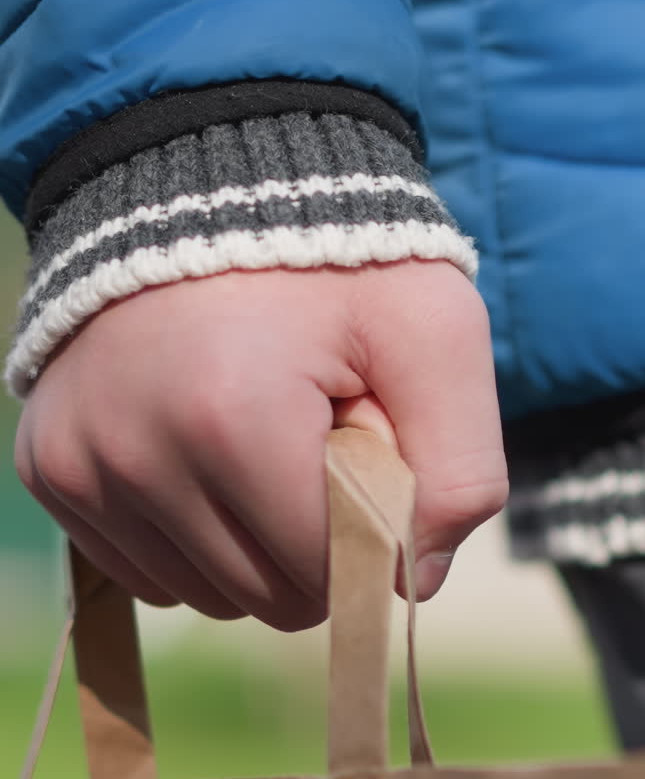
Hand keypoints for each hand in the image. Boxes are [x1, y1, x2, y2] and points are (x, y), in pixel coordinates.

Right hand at [15, 260, 507, 629]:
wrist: (205, 181)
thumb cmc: (332, 258)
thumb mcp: (435, 333)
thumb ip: (462, 469)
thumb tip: (414, 584)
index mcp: (233, 421)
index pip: (325, 573)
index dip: (369, 533)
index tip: (365, 454)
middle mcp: (133, 455)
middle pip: (265, 597)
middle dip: (311, 541)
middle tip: (311, 442)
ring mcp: (79, 466)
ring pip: (203, 594)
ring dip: (249, 546)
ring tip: (255, 440)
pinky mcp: (49, 470)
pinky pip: (142, 569)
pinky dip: (189, 537)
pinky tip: (203, 461)